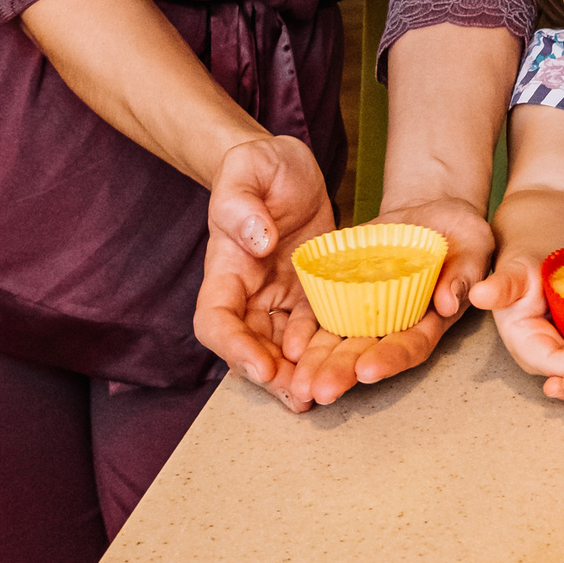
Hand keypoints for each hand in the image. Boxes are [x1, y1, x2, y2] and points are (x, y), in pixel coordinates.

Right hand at [192, 135, 336, 410]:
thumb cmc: (259, 165)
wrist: (287, 166)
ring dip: (298, 376)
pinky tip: (346, 367)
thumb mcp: (248, 169)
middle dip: (271, 377)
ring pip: (282, 349)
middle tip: (300, 397)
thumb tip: (257, 241)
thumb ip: (242, 205)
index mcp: (225, 270)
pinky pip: (314, 332)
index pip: (217, 321)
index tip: (261, 366)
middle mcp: (248, 294)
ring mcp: (278, 298)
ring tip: (323, 396)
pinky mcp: (309, 296)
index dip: (235, 348)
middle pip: (249, 348)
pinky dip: (324, 354)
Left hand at [280, 193, 496, 407]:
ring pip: (337, 339)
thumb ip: (464, 274)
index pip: (409, 346)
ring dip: (316, 361)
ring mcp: (366, 308)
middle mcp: (394, 323)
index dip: (389, 359)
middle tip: (317, 390)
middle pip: (366, 352)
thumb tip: (447, 301)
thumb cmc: (462, 235)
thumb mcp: (474, 247)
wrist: (431, 214)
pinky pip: (321, 310)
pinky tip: (289, 344)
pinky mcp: (344, 287)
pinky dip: (305, 325)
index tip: (367, 371)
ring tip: (297, 381)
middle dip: (341, 371)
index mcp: (429, 321)